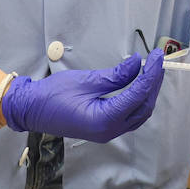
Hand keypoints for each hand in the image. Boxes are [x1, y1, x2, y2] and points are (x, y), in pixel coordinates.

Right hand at [0, 50, 165, 142]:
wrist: (32, 110)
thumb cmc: (53, 95)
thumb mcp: (86, 80)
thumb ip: (115, 75)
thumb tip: (136, 64)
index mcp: (105, 120)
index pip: (138, 95)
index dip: (151, 74)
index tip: (157, 57)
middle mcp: (110, 130)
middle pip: (143, 107)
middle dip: (153, 83)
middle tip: (158, 61)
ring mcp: (108, 132)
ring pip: (139, 113)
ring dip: (148, 92)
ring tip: (151, 70)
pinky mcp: (104, 128)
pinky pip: (129, 115)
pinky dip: (138, 99)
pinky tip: (139, 84)